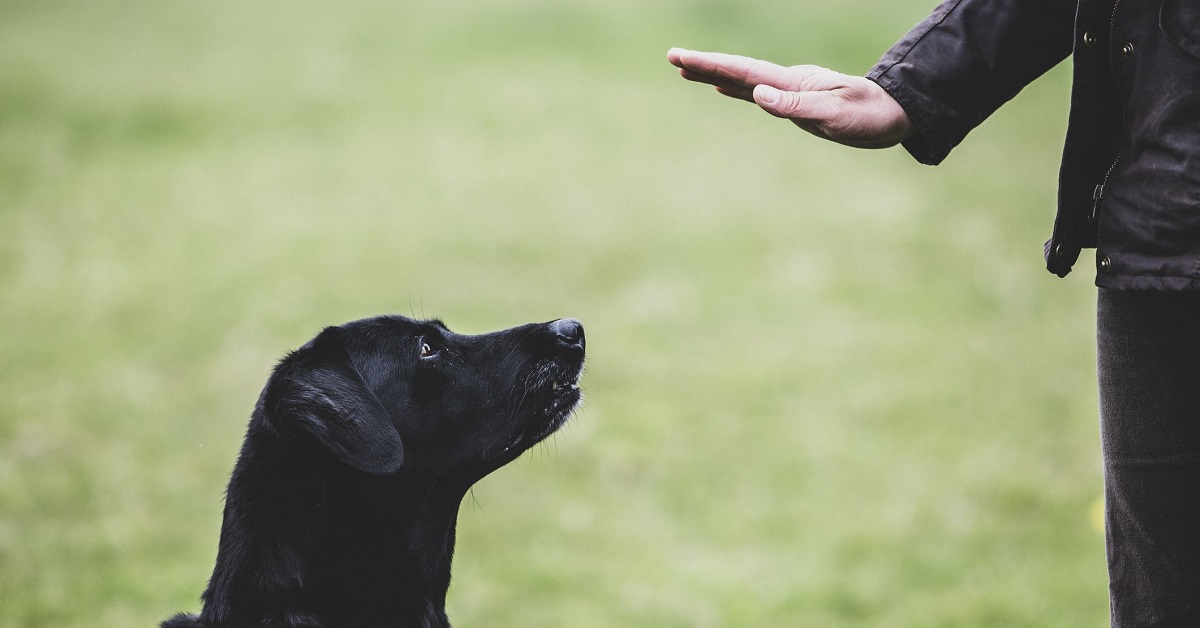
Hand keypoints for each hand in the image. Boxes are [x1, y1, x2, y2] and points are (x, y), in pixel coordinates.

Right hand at [667, 48, 913, 148]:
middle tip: (673, 56)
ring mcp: (790, 91)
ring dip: (714, 74)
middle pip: (737, 71)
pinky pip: (756, 91)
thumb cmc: (870, 117)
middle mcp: (787, 82)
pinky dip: (735, 88)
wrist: (897, 114)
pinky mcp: (796, 102)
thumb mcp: (834, 116)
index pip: (743, 72)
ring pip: (743, 79)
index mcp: (792, 83)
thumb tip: (757, 94)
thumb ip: (795, 106)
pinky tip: (723, 89)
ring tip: (687, 69)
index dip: (710, 64)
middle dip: (705, 64)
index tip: (682, 57)